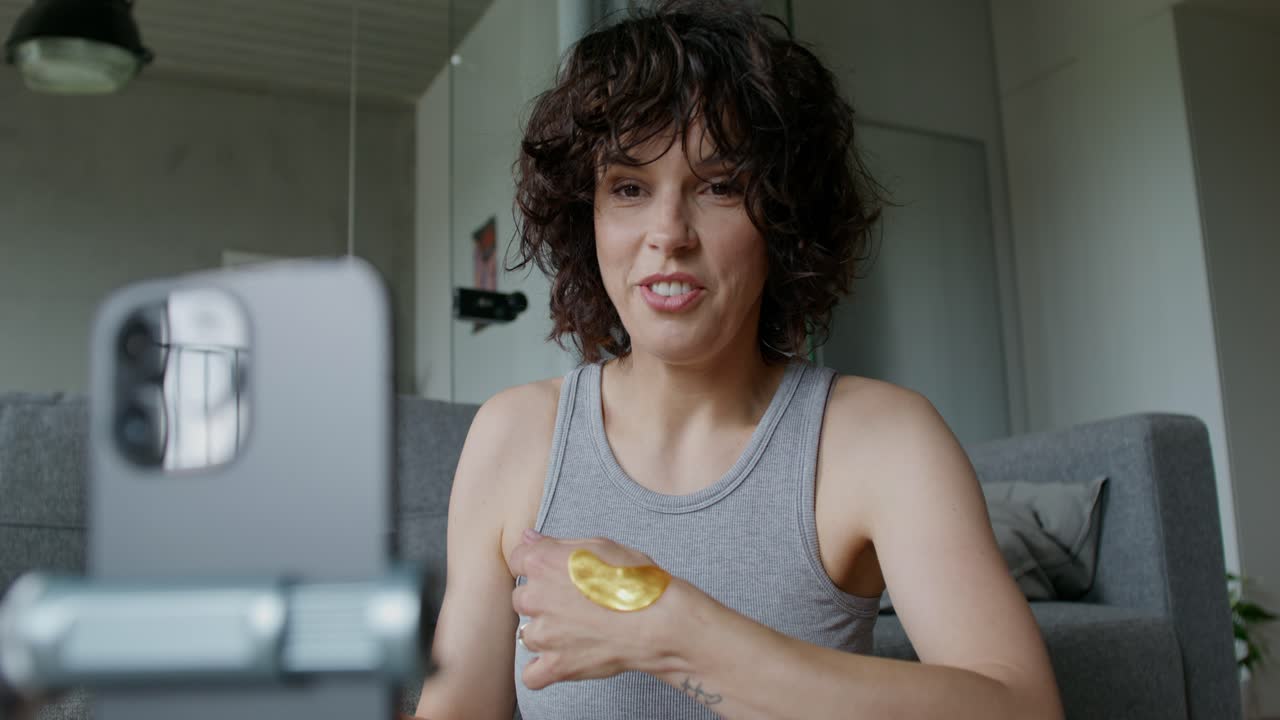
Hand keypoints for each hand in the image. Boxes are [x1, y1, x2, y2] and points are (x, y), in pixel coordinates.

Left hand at [508, 531, 685, 689]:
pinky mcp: (556, 665)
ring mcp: (544, 634)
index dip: (536, 565)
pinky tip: (561, 658)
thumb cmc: (636, 579)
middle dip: (542, 600)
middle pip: (521, 598)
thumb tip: (528, 539)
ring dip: (545, 633)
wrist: (659, 620)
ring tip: (577, 630)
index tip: (554, 573)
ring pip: (527, 634)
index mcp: (544, 562)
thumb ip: (556, 543)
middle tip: (574, 603)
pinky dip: (542, 669)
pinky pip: (531, 674)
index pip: (517, 560)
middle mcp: (536, 597)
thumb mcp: (600, 545)